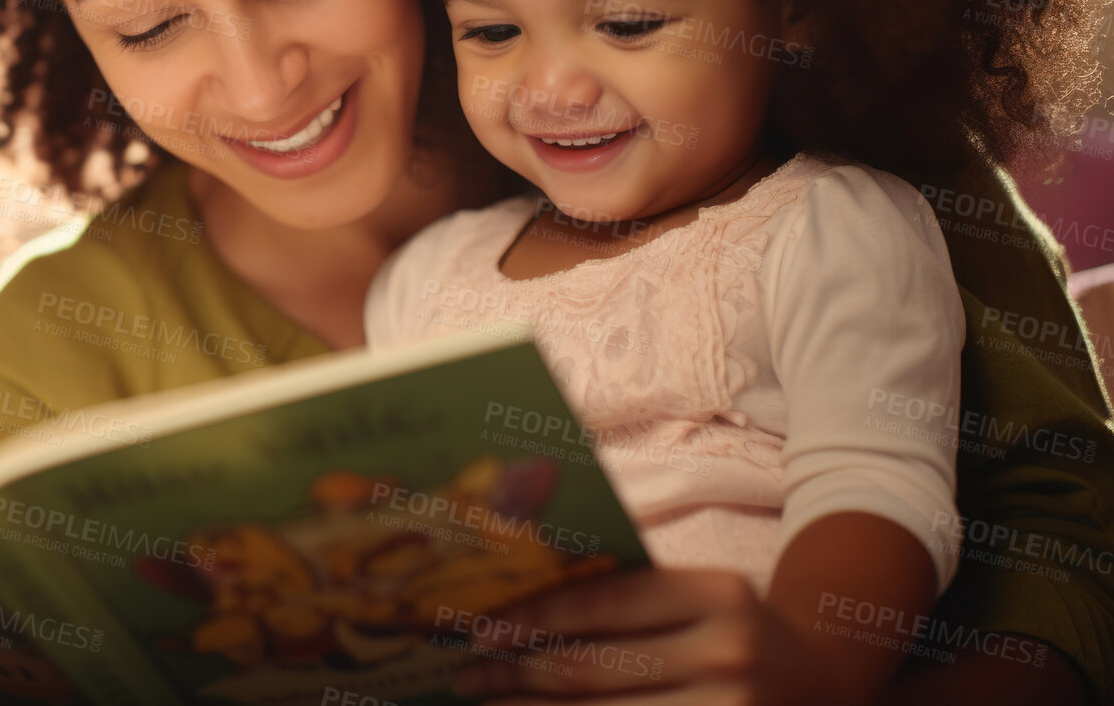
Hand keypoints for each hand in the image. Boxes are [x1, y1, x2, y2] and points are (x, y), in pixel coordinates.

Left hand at [451, 568, 825, 704]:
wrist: (823, 682)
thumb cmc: (733, 628)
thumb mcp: (698, 593)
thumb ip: (626, 591)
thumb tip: (514, 599)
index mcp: (715, 594)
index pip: (601, 603)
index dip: (529, 618)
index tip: (474, 628)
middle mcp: (726, 655)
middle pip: (591, 669)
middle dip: (513, 674)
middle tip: (464, 674)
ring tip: (486, 702)